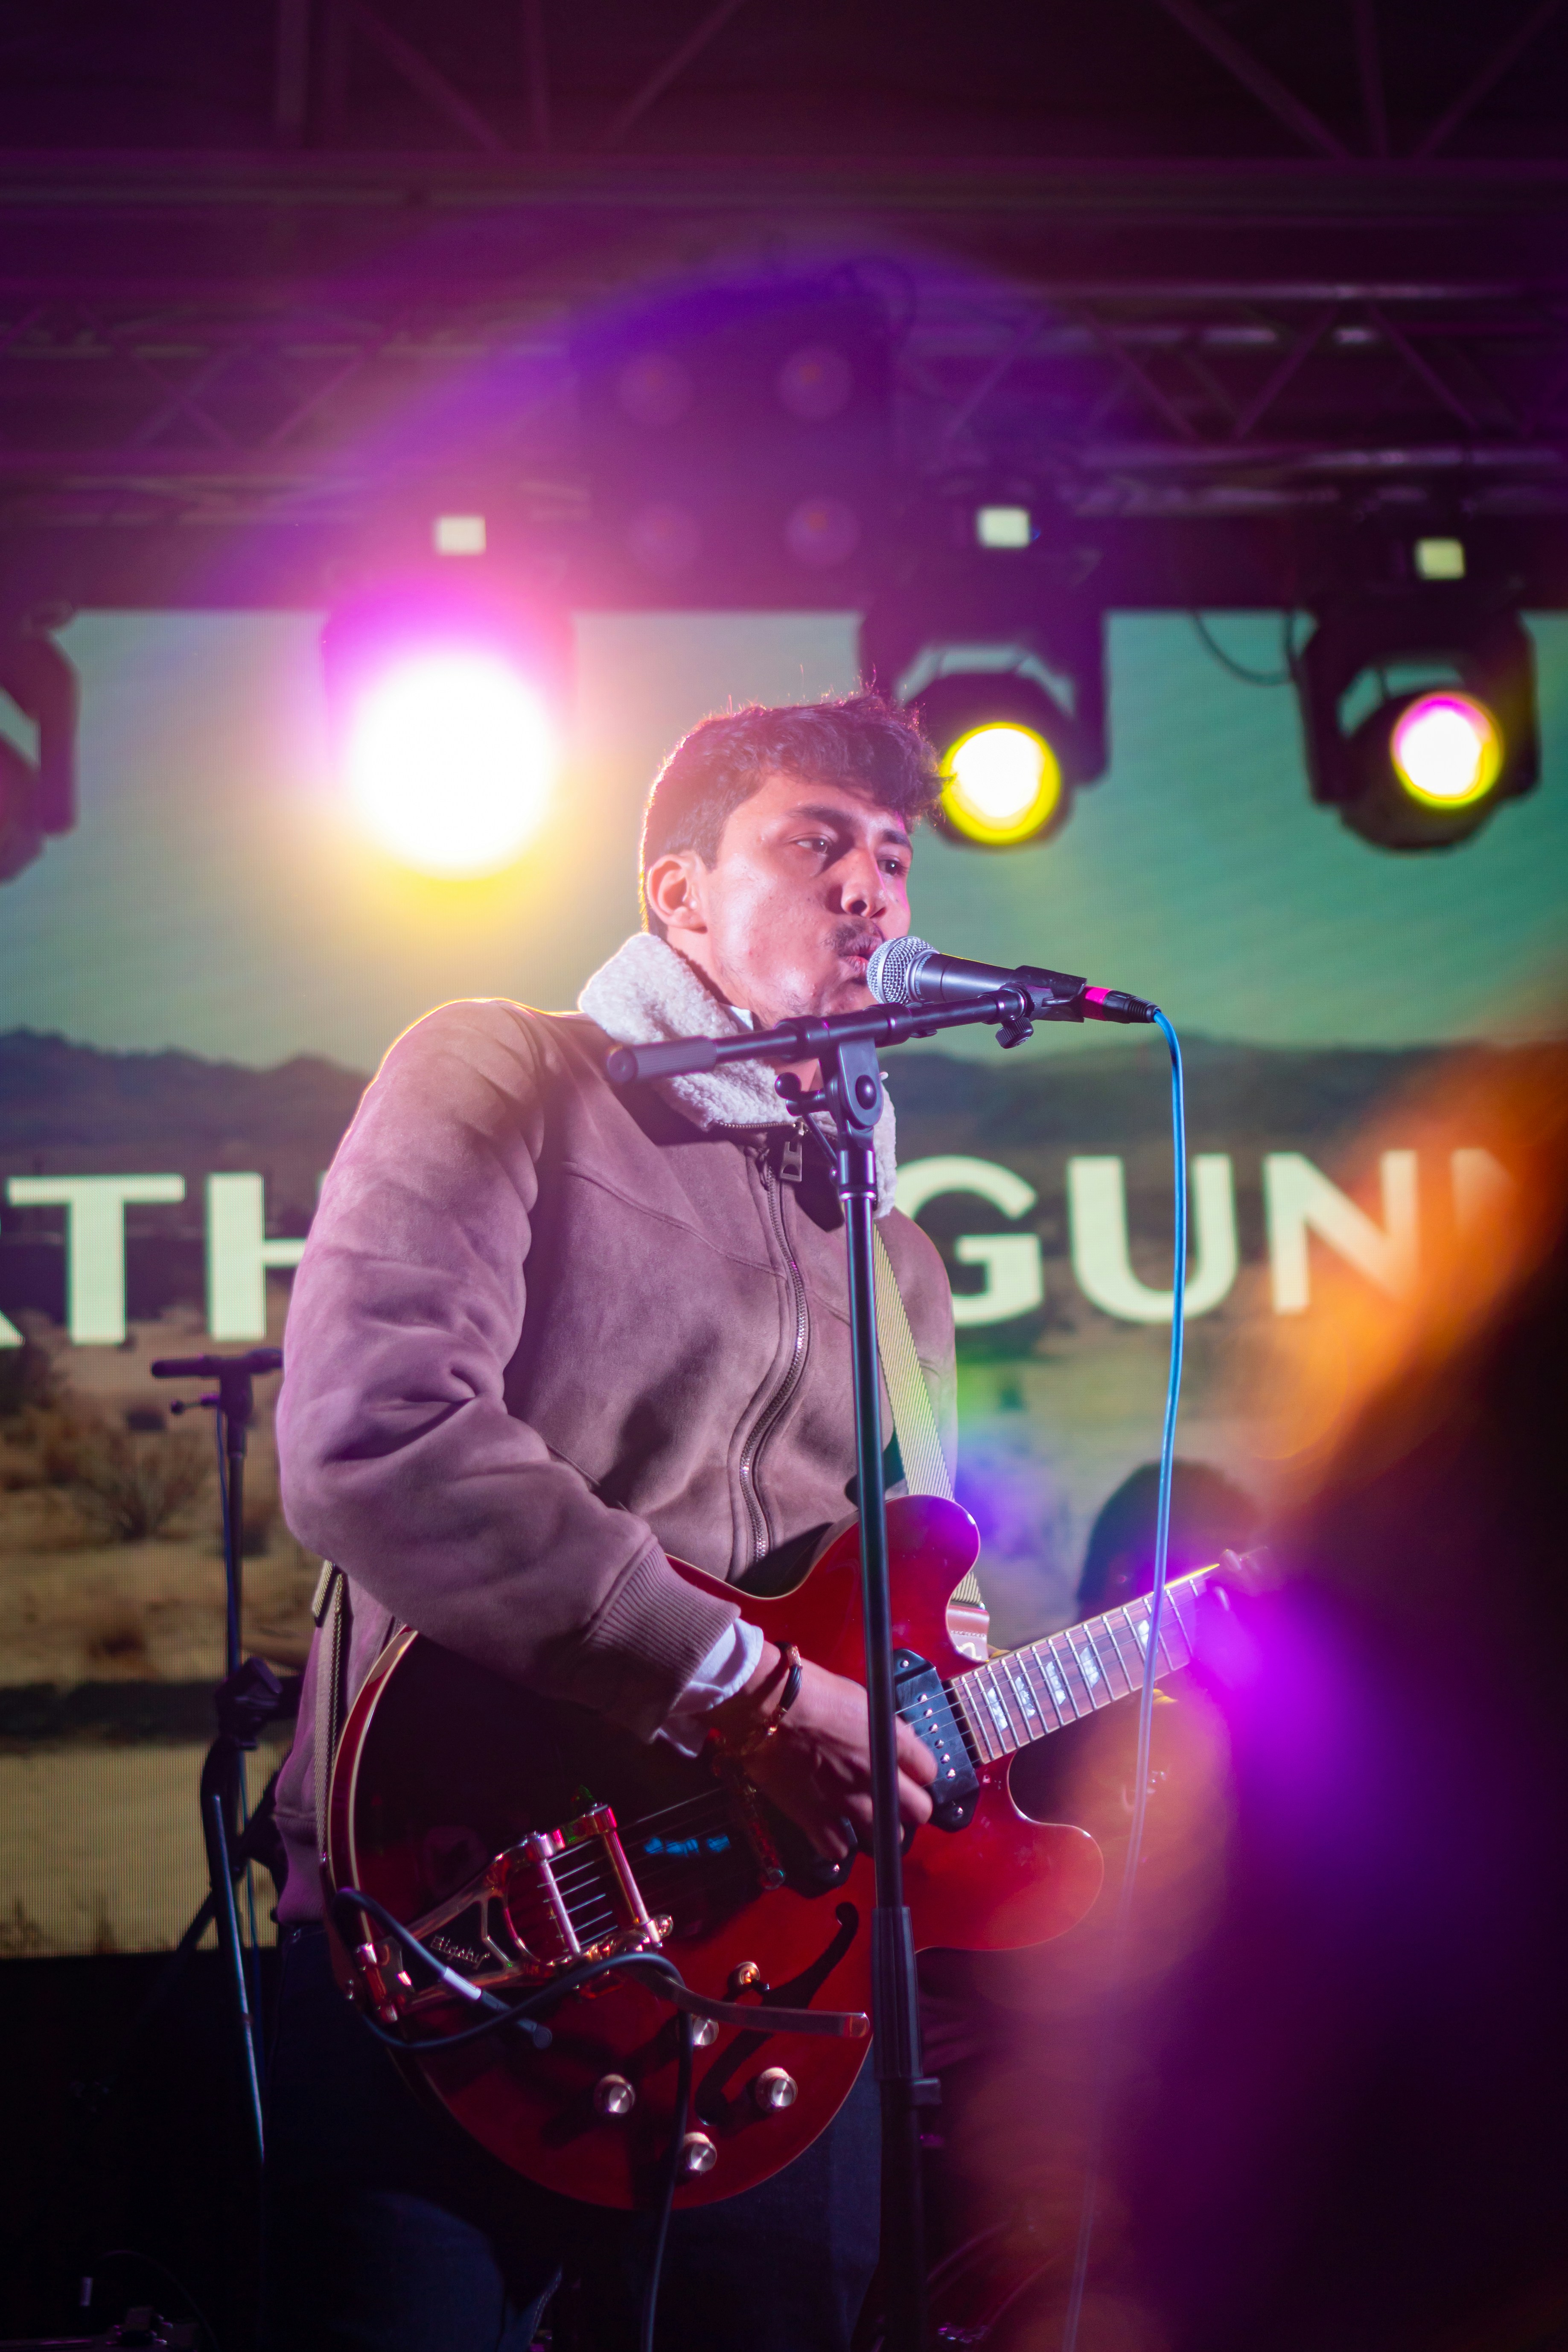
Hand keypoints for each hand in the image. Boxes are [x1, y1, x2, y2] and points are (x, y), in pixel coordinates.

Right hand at [707, 1644, 935, 1861]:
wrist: (768, 1705)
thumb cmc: (811, 1690)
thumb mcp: (860, 1699)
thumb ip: (880, 1728)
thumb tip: (885, 1741)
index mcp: (892, 1743)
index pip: (928, 1771)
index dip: (917, 1771)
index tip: (906, 1769)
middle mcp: (878, 1778)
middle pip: (918, 1811)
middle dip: (908, 1805)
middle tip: (890, 1796)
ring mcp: (848, 1803)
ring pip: (885, 1836)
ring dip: (876, 1825)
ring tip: (861, 1814)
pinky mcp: (815, 1819)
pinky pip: (837, 1848)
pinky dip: (836, 1843)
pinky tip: (830, 1830)